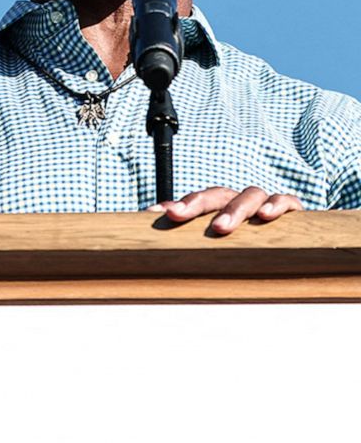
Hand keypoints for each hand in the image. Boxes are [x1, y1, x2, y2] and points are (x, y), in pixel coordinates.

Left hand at [149, 186, 303, 234]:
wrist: (290, 248)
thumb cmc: (242, 245)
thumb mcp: (212, 240)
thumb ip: (184, 232)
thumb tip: (150, 222)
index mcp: (218, 205)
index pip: (196, 199)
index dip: (179, 205)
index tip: (161, 214)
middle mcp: (238, 201)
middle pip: (217, 194)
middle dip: (196, 203)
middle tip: (178, 215)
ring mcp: (264, 203)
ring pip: (250, 195)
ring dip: (235, 208)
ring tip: (221, 226)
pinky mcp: (291, 210)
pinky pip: (286, 200)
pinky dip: (278, 204)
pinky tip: (267, 216)